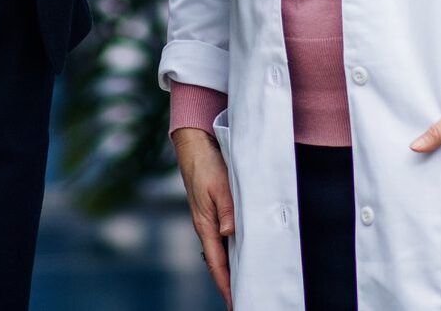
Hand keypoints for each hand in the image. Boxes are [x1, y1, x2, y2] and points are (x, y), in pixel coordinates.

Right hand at [172, 127, 234, 308]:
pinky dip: (232, 250)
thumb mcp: (220, 184)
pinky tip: (243, 251)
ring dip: (232, 267)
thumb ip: (226, 209)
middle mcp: (206, 226)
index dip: (226, 284)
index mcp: (205, 224)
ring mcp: (208, 219)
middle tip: (244, 298)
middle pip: (218, 262)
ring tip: (246, 282)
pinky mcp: (212, 211)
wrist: (194, 146)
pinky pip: (223, 237)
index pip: (216, 263)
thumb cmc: (206, 164)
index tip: (235, 303)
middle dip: (229, 282)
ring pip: (221, 250)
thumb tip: (230, 234)